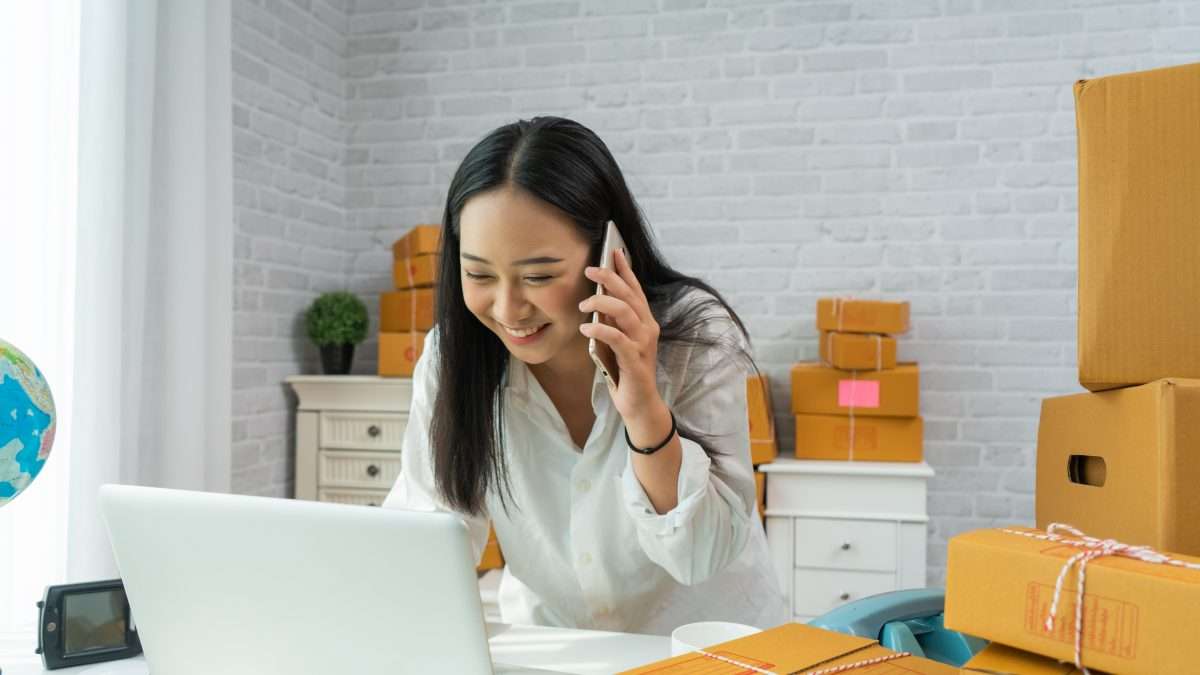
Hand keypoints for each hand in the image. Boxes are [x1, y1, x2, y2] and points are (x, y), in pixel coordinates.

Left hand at [578, 248, 670, 440]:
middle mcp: (647, 328)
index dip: (625, 269)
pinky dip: (600, 330)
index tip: (613, 250)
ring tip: (583, 305)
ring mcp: (643, 344)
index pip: (635, 289)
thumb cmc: (625, 371)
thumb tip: (596, 299)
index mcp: (644, 321)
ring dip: (601, 304)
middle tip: (589, 270)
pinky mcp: (635, 360)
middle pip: (629, 295)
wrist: (639, 403)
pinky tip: (586, 329)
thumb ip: (612, 321)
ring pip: (625, 311)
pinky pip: (617, 338)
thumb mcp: (616, 340)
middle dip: (609, 278)